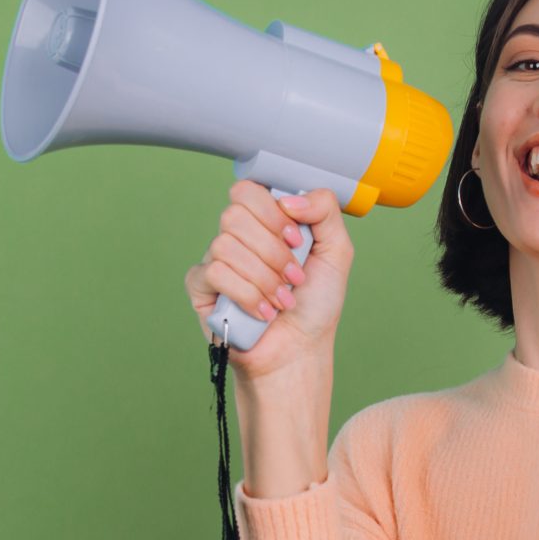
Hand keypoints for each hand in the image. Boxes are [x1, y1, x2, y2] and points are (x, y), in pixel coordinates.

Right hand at [186, 181, 354, 379]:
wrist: (301, 349)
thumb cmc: (316, 303)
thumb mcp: (337, 251)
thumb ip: (325, 210)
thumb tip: (288, 199)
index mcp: (264, 222)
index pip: (248, 190)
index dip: (272, 213)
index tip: (296, 240)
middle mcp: (237, 237)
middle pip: (234, 215)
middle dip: (273, 252)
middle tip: (294, 277)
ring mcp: (216, 260)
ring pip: (224, 245)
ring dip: (263, 278)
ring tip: (282, 300)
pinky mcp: (202, 287)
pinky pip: (214, 273)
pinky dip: (246, 294)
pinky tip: (263, 312)